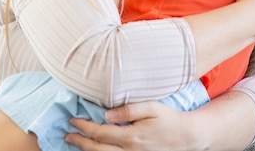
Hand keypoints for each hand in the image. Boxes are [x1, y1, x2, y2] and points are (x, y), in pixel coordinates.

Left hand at [65, 101, 199, 150]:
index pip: (101, 133)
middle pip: (98, 149)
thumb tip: (106, 114)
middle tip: (67, 135)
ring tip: (75, 143)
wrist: (187, 137)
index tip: (73, 120)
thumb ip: (128, 110)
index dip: (84, 127)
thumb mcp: (151, 108)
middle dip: (80, 142)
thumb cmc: (169, 119)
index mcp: (132, 137)